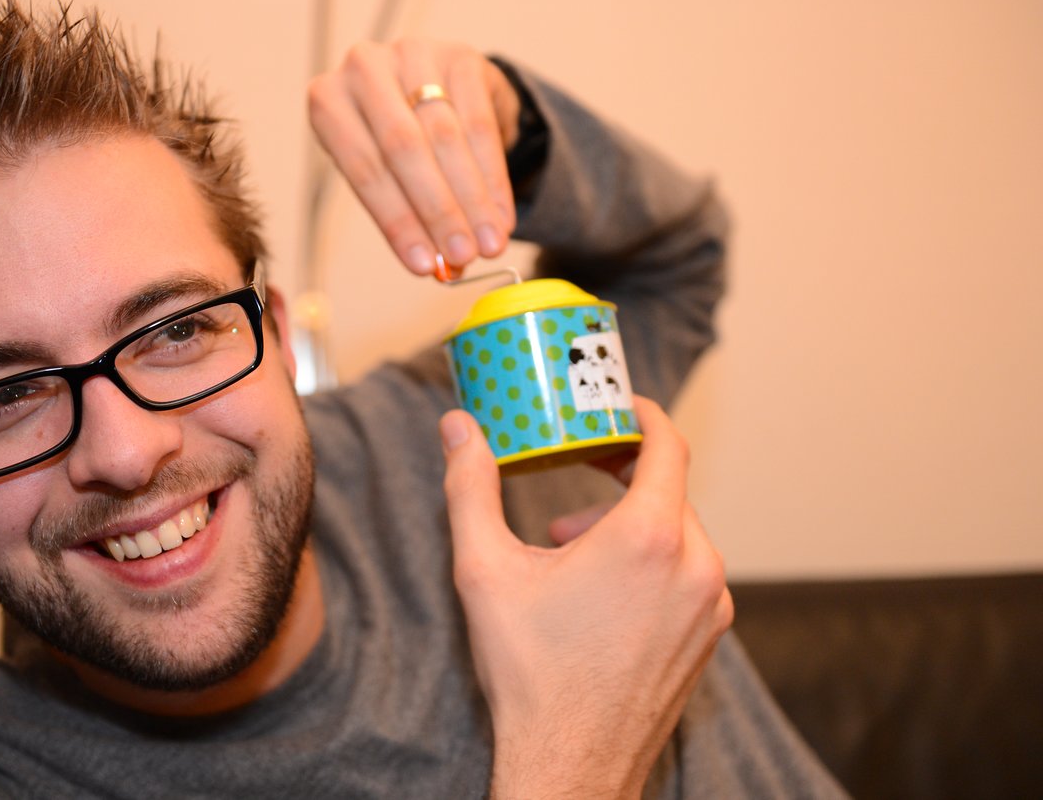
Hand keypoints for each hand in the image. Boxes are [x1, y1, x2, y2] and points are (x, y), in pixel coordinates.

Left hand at [307, 39, 520, 276]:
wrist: (439, 93)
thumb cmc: (398, 145)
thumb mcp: (385, 177)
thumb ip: (404, 217)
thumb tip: (436, 266)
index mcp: (328, 100)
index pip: (364, 168)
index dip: (396, 222)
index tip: (424, 266)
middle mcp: (363, 67)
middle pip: (404, 148)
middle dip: (438, 210)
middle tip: (463, 255)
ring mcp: (412, 53)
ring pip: (445, 136)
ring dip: (471, 199)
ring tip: (489, 244)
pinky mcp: (460, 55)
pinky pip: (481, 123)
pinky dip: (493, 177)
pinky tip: (501, 214)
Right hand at [440, 397, 733, 797]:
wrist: (569, 764)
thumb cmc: (531, 672)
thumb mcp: (485, 569)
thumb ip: (470, 487)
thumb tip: (459, 428)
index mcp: (649, 538)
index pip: (667, 445)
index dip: (643, 416)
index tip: (620, 407)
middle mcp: (696, 567)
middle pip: (668, 490)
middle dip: (617, 481)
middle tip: (570, 487)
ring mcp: (711, 607)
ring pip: (678, 534)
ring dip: (630, 525)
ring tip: (571, 551)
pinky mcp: (709, 638)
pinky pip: (689, 574)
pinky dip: (652, 563)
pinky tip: (602, 591)